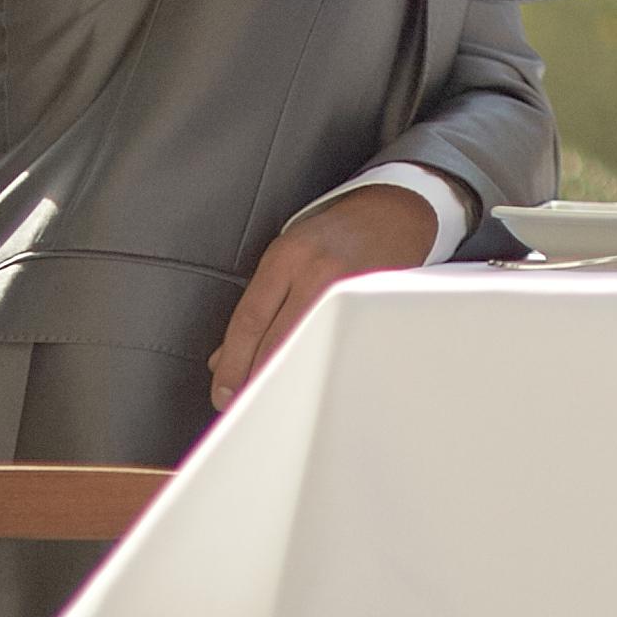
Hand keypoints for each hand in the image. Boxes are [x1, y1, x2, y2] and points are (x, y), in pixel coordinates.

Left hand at [210, 182, 441, 407]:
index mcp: (287, 257)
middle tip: (244, 405)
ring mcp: (351, 289)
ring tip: (275, 399)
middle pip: (277, 342)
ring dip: (287, 380)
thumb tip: (224, 360)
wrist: (393, 212)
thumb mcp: (285, 256)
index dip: (232, 365)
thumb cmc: (334, 236)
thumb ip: (256, 306)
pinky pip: (342, 346)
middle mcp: (317, 271)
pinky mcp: (377, 304)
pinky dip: (323, 368)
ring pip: (308, 350)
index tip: (223, 394)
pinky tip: (314, 381)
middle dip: (255, 381)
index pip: (249, 322)